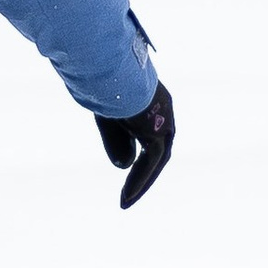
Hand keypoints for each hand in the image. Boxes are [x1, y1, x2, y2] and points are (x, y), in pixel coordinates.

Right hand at [96, 82, 174, 208]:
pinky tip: (126, 194)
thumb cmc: (104, 83)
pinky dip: (138, 179)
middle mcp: (164, 111)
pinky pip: (150, 161)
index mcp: (153, 100)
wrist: (107, 66)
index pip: (150, 133)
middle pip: (158, 150)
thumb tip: (125, 166)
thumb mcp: (108, 116)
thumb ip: (117, 140)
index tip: (126, 166)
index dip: (140, 151)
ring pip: (156, 158)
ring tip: (125, 201)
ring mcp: (163, 120)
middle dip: (144, 171)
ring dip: (141, 181)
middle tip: (128, 192)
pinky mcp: (156, 130)